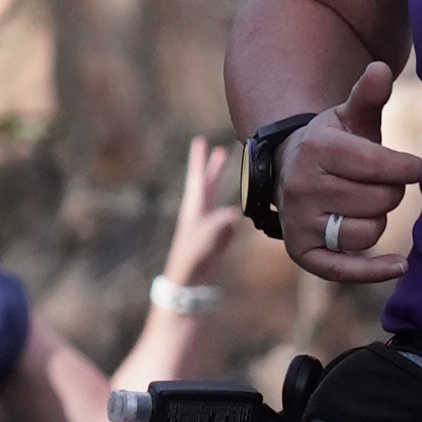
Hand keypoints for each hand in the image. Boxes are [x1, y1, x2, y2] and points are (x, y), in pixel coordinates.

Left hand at [159, 139, 242, 287]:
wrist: (187, 280)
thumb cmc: (192, 259)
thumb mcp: (205, 239)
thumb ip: (219, 225)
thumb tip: (234, 213)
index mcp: (193, 208)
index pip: (197, 178)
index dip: (198, 159)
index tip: (199, 140)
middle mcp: (199, 213)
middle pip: (207, 183)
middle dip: (213, 167)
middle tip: (220, 150)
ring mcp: (206, 224)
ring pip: (216, 198)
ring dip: (221, 184)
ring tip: (230, 174)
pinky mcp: (213, 236)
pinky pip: (225, 220)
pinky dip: (230, 214)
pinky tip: (231, 219)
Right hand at [280, 63, 421, 284]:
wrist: (289, 168)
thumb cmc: (333, 142)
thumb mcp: (349, 116)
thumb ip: (369, 95)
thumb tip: (382, 69)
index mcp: (317, 148)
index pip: (380, 166)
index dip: (408, 168)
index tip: (419, 169)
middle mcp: (302, 186)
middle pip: (380, 201)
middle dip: (391, 192)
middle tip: (381, 184)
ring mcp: (299, 221)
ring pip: (368, 232)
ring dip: (378, 220)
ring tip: (365, 204)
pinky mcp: (303, 252)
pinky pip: (344, 269)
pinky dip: (374, 271)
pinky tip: (401, 265)